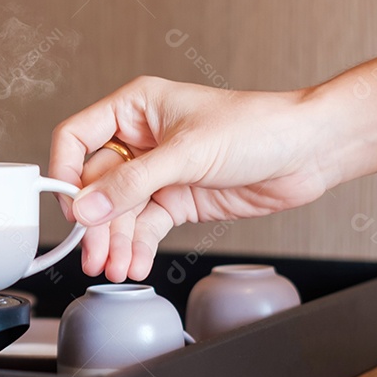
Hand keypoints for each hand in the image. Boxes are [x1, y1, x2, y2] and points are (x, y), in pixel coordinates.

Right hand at [49, 76, 332, 280]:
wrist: (309, 151)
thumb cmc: (258, 126)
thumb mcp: (187, 153)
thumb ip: (133, 183)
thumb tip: (87, 207)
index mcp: (135, 108)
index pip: (77, 137)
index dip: (66, 172)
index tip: (70, 207)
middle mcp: (140, 138)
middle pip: (97, 184)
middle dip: (96, 222)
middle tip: (94, 254)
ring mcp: (157, 171)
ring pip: (119, 211)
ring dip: (115, 241)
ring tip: (115, 268)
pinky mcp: (176, 199)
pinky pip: (144, 226)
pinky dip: (137, 247)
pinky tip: (135, 263)